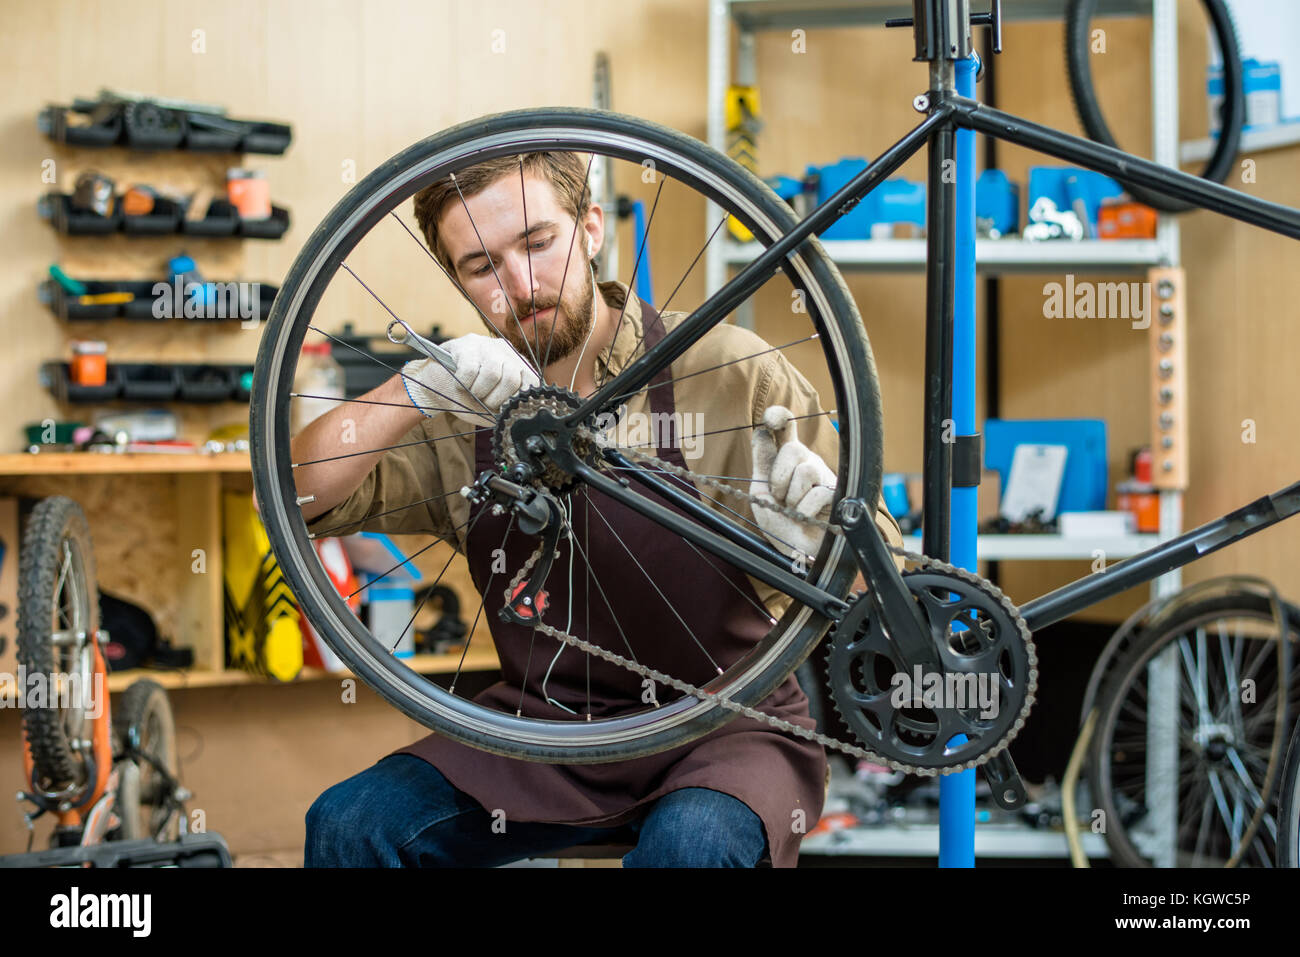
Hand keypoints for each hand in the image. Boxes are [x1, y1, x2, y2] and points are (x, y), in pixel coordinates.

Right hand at [402, 334, 539, 424]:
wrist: (433, 386)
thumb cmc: (464, 398)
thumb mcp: (488, 408)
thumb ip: (504, 411)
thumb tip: (515, 416)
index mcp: (515, 366)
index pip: (531, 381)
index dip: (519, 400)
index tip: (506, 409)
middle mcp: (504, 352)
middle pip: (512, 378)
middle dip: (496, 399)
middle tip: (483, 402)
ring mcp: (485, 345)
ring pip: (492, 373)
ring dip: (478, 392)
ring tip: (469, 392)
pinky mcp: (465, 345)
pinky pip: (470, 370)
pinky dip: (463, 384)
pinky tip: (459, 384)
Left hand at [750, 405, 835, 562]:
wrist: (798, 553)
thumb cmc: (780, 524)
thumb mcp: (761, 494)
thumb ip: (762, 465)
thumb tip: (761, 433)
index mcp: (784, 459)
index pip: (783, 428)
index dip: (778, 417)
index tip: (772, 418)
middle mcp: (805, 461)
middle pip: (792, 449)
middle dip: (779, 477)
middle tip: (779, 497)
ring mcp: (822, 475)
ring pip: (805, 470)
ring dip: (792, 497)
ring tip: (794, 510)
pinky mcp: (836, 491)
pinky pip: (816, 492)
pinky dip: (804, 510)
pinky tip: (807, 518)